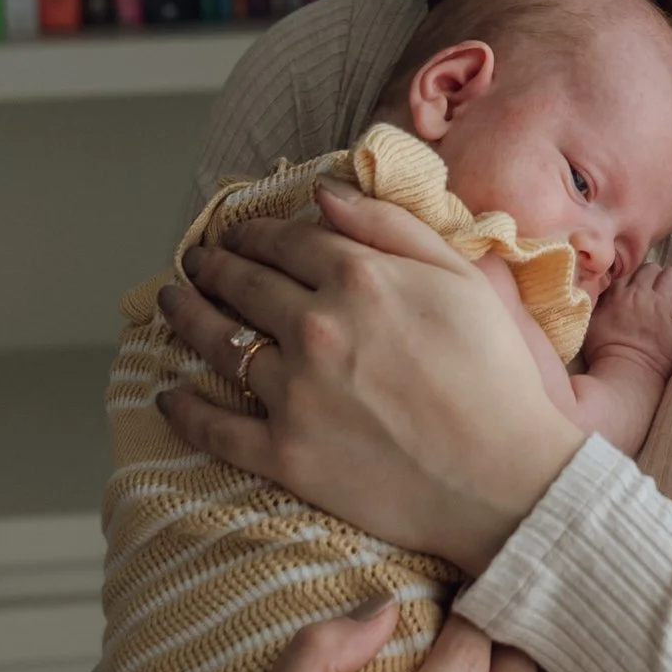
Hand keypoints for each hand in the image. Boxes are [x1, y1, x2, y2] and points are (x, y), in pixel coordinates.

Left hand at [159, 182, 584, 572]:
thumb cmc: (495, 375)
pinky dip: (183, 409)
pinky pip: (214, 428)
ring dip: (187, 316)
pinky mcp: (284, 454)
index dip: (254, 233)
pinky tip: (167, 394)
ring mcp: (294, 393)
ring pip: (219, 343)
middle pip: (243, 285)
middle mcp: (316, 328)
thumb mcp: (460, 278)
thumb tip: (324, 193)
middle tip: (195, 260)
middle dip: (212, 266)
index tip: (238, 232)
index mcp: (359, 278)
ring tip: (171, 301)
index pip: (285, 242)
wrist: (504, 478)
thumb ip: (390, 226)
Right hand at [571, 262, 671, 458]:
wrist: (624, 378)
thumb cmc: (604, 356)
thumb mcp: (589, 323)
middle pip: (653, 270)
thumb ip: (593, 302)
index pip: (631, 272)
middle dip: (655, 278)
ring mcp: (662, 307)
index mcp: (617, 295)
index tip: (637, 288)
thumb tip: (591, 288)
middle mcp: (640, 295)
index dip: (636, 279)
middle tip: (656, 293)